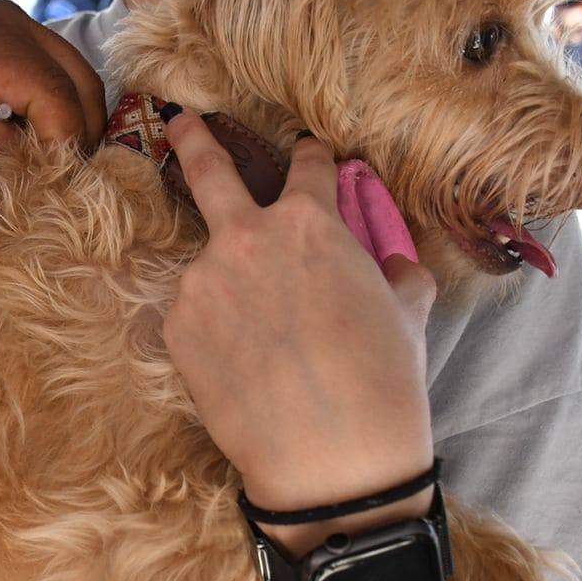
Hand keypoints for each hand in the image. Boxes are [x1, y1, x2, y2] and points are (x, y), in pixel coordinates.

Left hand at [0, 0, 105, 166]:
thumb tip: (37, 166)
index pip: (58, 99)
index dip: (64, 147)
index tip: (50, 186)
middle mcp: (11, 21)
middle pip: (82, 82)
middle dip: (80, 136)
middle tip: (57, 182)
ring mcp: (14, 19)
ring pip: (77, 72)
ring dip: (73, 118)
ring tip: (46, 162)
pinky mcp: (10, 26)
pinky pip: (56, 64)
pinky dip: (58, 100)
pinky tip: (30, 133)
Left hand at [159, 111, 435, 516]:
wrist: (331, 459)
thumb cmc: (381, 382)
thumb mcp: (407, 310)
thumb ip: (390, 266)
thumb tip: (387, 257)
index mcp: (310, 221)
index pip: (307, 166)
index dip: (313, 158)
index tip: (308, 155)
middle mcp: (245, 237)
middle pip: (208, 170)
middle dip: (193, 138)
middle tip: (180, 121)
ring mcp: (201, 282)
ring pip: (213, 267)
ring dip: (230, 284)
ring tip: (266, 341)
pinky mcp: (175, 328)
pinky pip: (197, 315)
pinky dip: (217, 328)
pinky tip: (245, 367)